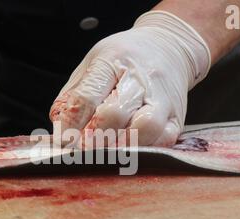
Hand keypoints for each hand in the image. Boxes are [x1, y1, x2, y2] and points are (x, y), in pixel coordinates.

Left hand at [50, 11, 210, 146]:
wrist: (168, 47)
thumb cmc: (123, 61)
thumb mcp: (92, 66)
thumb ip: (74, 97)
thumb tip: (62, 134)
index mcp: (112, 61)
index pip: (87, 96)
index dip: (71, 124)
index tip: (64, 141)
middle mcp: (139, 78)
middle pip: (115, 113)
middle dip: (95, 137)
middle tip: (86, 147)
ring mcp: (162, 98)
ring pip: (145, 128)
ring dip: (122, 145)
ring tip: (110, 149)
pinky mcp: (177, 117)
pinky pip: (164, 140)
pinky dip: (145, 149)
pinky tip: (131, 147)